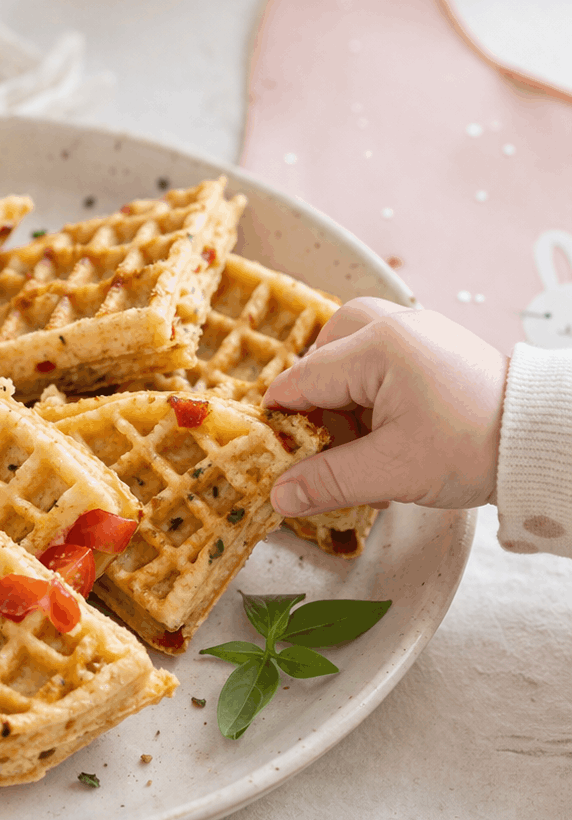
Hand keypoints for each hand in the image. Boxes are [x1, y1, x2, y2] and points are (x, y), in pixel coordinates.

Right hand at [262, 299, 508, 516]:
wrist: (542, 438)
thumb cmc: (474, 447)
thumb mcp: (394, 471)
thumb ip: (329, 481)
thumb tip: (279, 495)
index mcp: (377, 346)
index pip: (300, 380)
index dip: (282, 423)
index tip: (277, 459)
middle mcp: (391, 324)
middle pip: (321, 358)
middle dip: (318, 407)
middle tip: (330, 449)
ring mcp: (414, 330)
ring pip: (347, 357)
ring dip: (344, 402)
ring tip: (364, 445)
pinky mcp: (430, 345)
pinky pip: (377, 360)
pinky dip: (370, 394)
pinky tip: (386, 432)